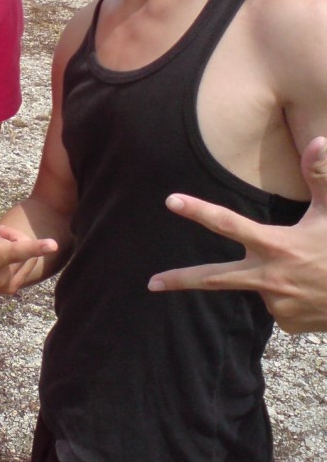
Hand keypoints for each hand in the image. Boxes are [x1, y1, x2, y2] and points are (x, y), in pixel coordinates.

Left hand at [148, 137, 326, 333]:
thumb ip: (321, 177)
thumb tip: (318, 139)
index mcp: (275, 245)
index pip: (228, 223)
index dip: (198, 211)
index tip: (171, 201)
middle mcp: (269, 277)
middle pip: (213, 279)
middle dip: (180, 281)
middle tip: (151, 283)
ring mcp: (276, 302)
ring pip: (260, 282)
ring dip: (275, 273)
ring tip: (312, 269)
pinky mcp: (286, 321)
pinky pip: (278, 301)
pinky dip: (290, 291)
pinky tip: (315, 288)